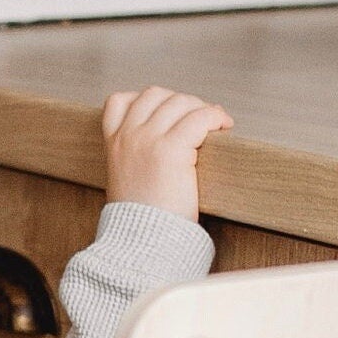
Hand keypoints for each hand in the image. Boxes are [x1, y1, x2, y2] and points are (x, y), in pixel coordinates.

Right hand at [101, 86, 234, 221]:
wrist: (140, 243)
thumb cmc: (140, 221)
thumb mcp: (125, 182)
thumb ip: (135, 158)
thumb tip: (164, 141)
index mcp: (113, 144)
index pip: (120, 101)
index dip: (146, 100)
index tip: (166, 112)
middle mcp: (128, 137)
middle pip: (156, 95)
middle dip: (181, 101)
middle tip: (199, 117)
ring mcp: (148, 140)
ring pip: (179, 102)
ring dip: (200, 107)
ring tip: (214, 122)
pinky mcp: (171, 150)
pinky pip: (199, 117)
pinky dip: (215, 116)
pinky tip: (223, 126)